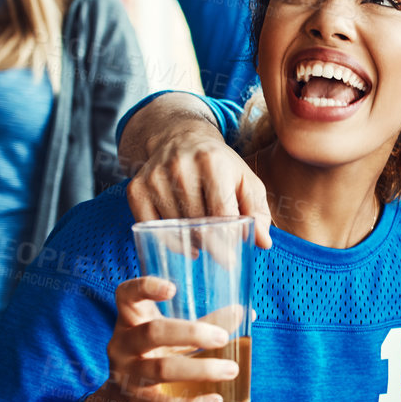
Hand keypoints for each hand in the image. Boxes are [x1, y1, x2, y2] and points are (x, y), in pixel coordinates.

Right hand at [81, 277, 240, 401]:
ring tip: (232, 369)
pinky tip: (216, 400)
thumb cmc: (155, 357)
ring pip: (162, 369)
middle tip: (222, 337)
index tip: (173, 289)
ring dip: (201, 369)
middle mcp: (123, 345)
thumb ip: (205, 323)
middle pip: (153, 332)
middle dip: (191, 333)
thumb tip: (246, 313)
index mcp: (131, 320)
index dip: (145, 287)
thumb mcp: (173, 337)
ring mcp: (127, 375)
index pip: (126, 295)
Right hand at [126, 117, 272, 248]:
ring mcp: (154, 178)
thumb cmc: (220, 166)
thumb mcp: (246, 181)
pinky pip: (150, 227)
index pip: (221, 214)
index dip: (227, 242)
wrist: (181, 140)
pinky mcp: (136, 189)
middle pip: (197, 224)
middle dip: (211, 244)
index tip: (231, 261)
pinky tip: (183, 242)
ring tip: (203, 238)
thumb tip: (264, 242)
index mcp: (212, 162)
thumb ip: (258, 211)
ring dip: (191, 242)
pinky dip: (167, 241)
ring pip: (175, 229)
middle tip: (219, 251)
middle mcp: (180, 167)